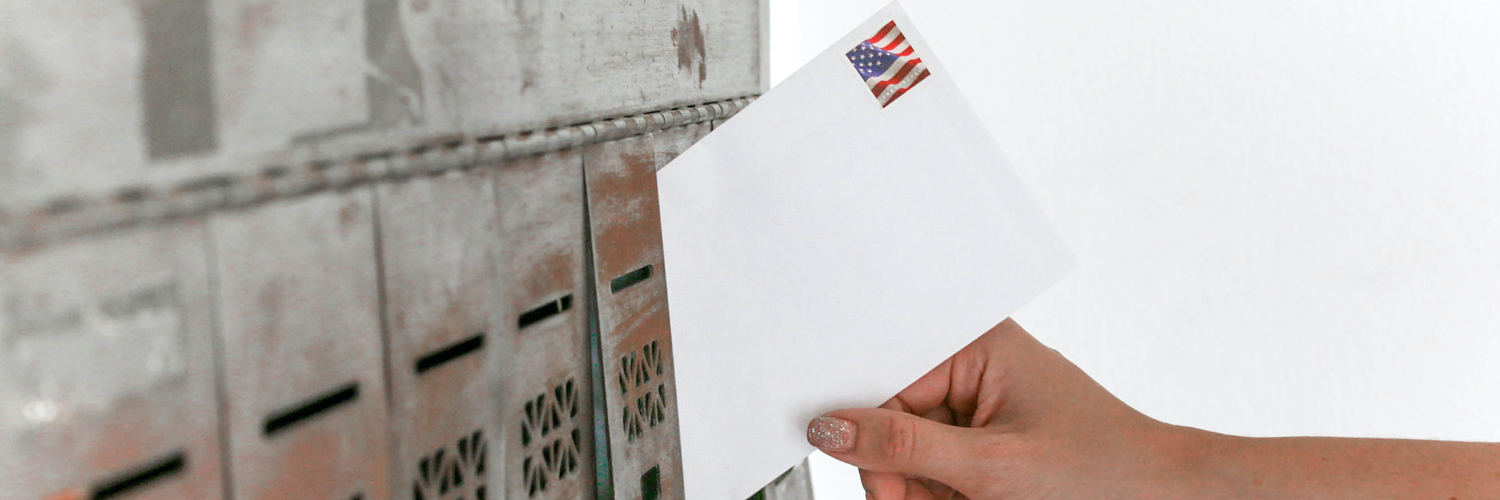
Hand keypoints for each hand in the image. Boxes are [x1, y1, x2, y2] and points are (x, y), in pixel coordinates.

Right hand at [805, 319, 1189, 499]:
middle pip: (894, 419)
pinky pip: (938, 465)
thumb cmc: (1100, 468)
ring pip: (913, 450)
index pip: (885, 380)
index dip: (873, 435)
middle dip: (904, 472)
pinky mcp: (988, 437)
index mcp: (976, 343)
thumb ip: (905, 446)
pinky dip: (944, 493)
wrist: (1163, 496)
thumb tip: (831, 428)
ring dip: (925, 489)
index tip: (885, 482)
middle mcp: (975, 364)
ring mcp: (981, 402)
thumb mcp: (991, 465)